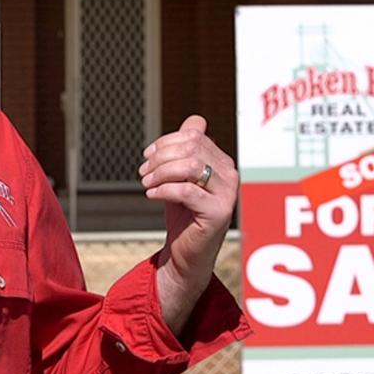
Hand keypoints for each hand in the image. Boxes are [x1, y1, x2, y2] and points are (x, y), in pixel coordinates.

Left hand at [138, 114, 238, 334]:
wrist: (186, 254)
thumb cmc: (183, 214)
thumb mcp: (181, 177)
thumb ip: (187, 150)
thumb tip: (196, 119)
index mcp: (222, 162)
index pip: (194, 136)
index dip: (166, 142)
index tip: (147, 156)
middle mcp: (230, 174)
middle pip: (192, 148)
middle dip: (161, 157)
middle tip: (143, 172)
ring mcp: (227, 194)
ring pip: (191, 166)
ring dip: (161, 172)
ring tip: (146, 184)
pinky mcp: (218, 213)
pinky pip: (187, 191)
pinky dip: (164, 190)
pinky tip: (152, 196)